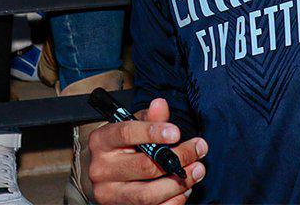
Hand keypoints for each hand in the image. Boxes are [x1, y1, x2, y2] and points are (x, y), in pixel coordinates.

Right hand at [88, 98, 206, 204]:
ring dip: (178, 183)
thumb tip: (160, 104)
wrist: (102, 174)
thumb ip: (148, 117)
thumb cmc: (119, 146)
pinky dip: (173, 201)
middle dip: (177, 157)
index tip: (177, 132)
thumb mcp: (130, 125)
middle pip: (144, 166)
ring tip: (198, 170)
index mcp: (101, 141)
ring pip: (148, 195)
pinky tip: (185, 188)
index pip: (126, 133)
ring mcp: (109, 194)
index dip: (153, 132)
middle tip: (198, 149)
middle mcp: (101, 169)